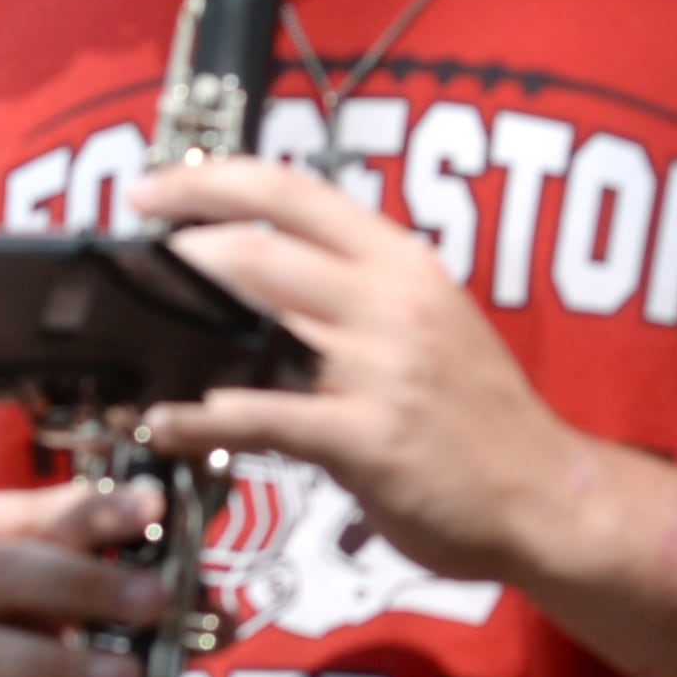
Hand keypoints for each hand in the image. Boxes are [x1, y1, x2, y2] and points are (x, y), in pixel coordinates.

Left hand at [129, 155, 596, 583]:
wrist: (550, 495)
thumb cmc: (478, 417)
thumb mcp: (429, 324)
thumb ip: (357, 295)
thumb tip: (267, 275)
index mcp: (402, 264)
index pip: (294, 192)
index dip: (211, 181)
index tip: (152, 190)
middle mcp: (390, 302)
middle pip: (259, 246)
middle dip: (179, 245)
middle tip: (126, 255)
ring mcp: (380, 369)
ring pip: (255, 315)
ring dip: (177, 325)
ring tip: (129, 333)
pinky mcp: (368, 438)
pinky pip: (265, 417)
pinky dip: (203, 418)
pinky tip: (167, 421)